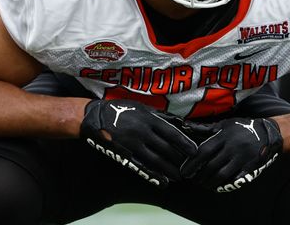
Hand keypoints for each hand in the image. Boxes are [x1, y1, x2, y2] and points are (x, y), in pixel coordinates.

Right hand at [80, 99, 196, 187]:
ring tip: (179, 176)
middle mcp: (142, 132)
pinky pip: (142, 167)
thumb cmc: (120, 109)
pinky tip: (162, 181)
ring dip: (169, 170)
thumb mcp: (141, 107)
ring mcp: (133, 145)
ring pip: (156, 160)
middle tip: (190, 167)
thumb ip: (159, 115)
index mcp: (148, 119)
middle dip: (180, 159)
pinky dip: (154, 176)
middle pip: (166, 149)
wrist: (95, 117)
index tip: (194, 151)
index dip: (184, 143)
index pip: (171, 133)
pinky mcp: (124, 155)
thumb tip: (179, 123)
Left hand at [181, 117, 282, 192]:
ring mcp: (242, 158)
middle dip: (199, 175)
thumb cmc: (243, 127)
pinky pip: (235, 179)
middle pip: (211, 165)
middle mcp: (232, 147)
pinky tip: (217, 186)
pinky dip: (224, 185)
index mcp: (224, 136)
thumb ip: (206, 128)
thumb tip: (187, 126)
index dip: (193, 163)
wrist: (268, 133)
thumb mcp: (225, 124)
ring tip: (203, 184)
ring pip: (222, 175)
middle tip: (193, 180)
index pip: (204, 151)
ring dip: (210, 182)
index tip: (185, 171)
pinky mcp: (250, 167)